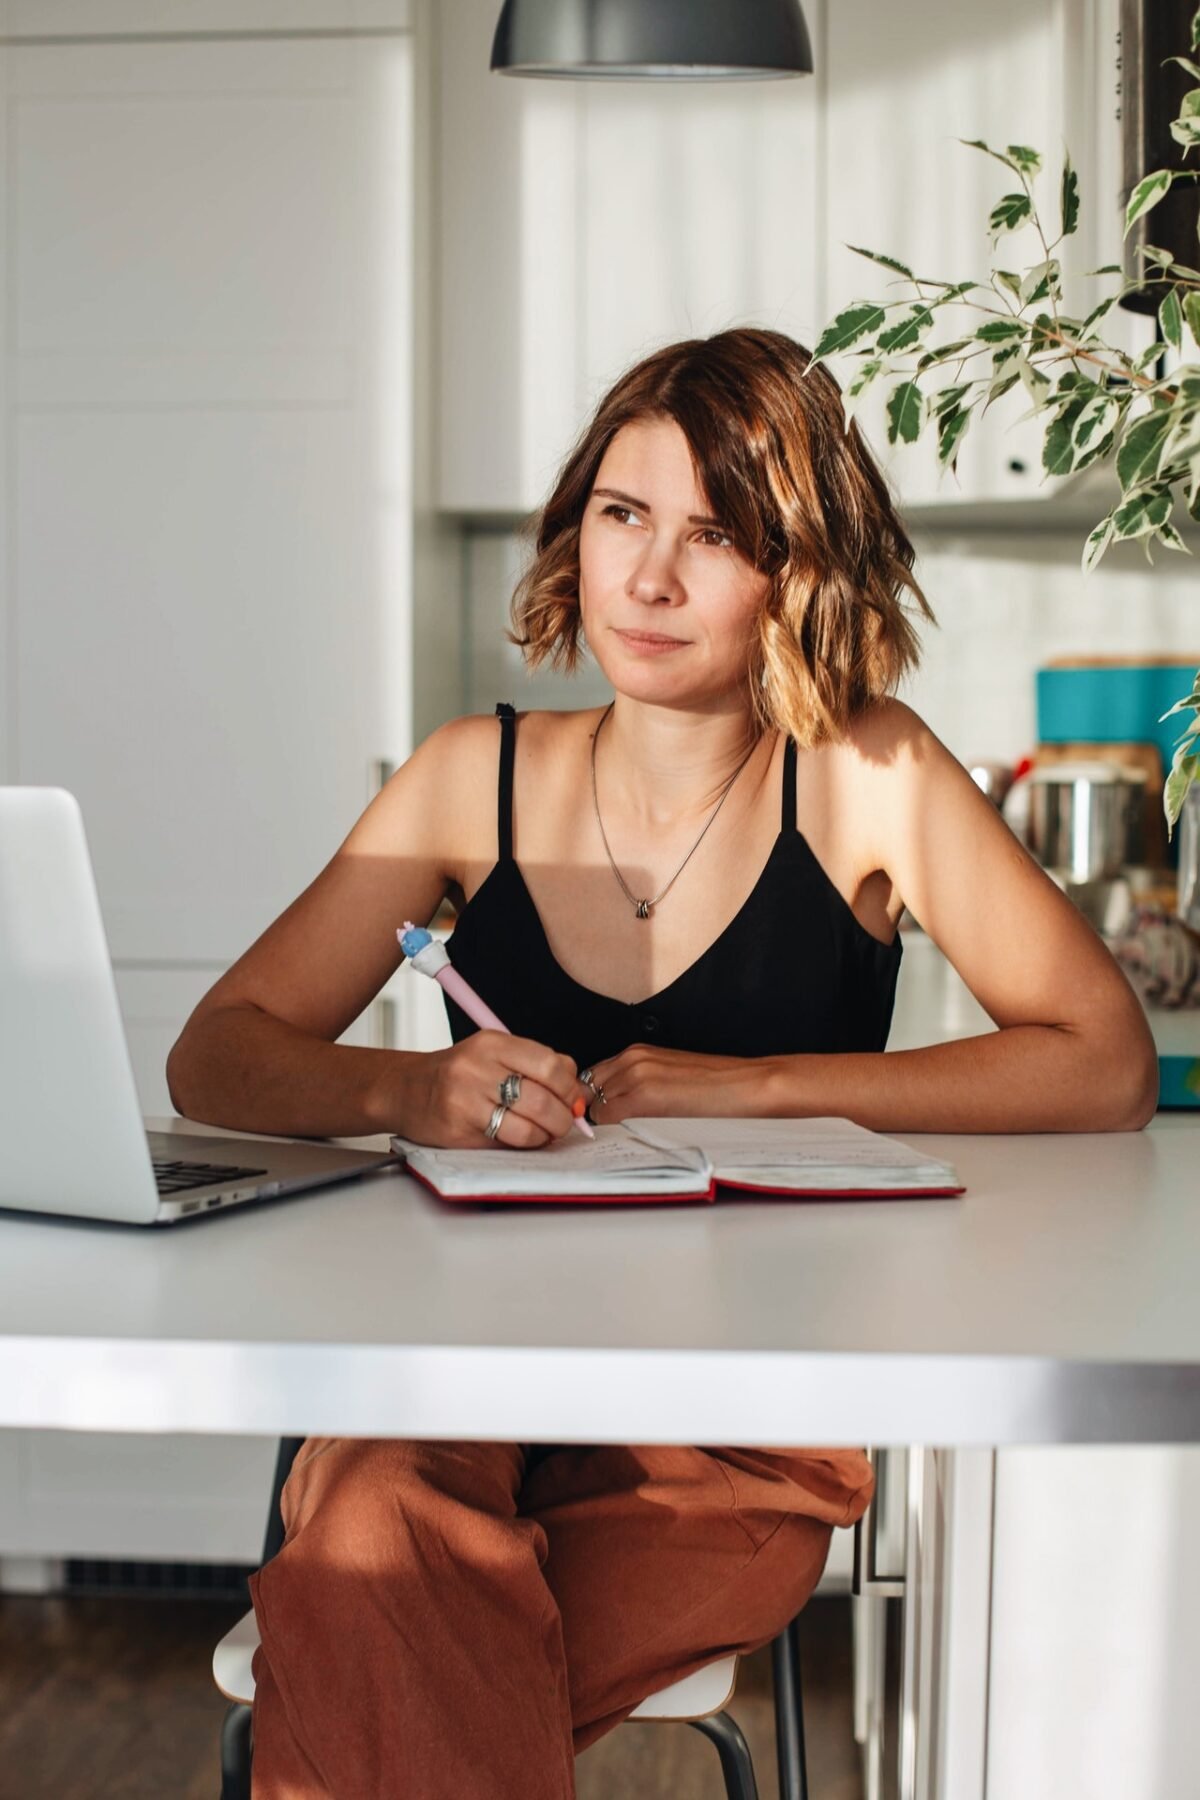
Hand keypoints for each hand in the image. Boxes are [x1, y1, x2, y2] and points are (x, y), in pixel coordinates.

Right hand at [395, 1031, 588, 1148]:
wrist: (406, 1090)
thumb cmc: (458, 1074)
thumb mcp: (494, 1054)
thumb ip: (536, 1065)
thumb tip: (578, 1093)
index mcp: (491, 1043)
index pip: (548, 1064)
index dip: (570, 1088)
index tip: (575, 1100)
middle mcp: (477, 1068)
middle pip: (542, 1098)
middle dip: (563, 1117)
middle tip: (566, 1123)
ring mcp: (465, 1101)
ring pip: (527, 1128)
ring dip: (546, 1136)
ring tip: (546, 1134)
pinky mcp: (458, 1131)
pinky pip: (505, 1144)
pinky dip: (524, 1145)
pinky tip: (523, 1140)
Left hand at [585, 1046, 772, 1123]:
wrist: (749, 1086)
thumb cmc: (718, 1088)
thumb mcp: (670, 1079)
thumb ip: (639, 1087)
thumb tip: (615, 1111)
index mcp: (637, 1053)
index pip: (592, 1079)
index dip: (594, 1102)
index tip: (603, 1120)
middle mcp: (631, 1059)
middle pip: (588, 1091)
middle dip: (595, 1113)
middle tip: (612, 1133)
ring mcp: (635, 1075)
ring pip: (596, 1107)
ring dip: (605, 1124)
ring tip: (626, 1138)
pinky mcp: (644, 1096)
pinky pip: (608, 1119)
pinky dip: (612, 1132)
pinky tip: (632, 1139)